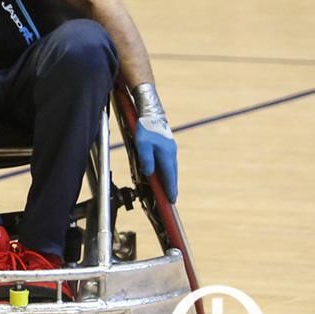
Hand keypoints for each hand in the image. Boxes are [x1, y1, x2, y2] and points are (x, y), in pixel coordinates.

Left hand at [132, 83, 178, 202]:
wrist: (149, 113)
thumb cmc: (145, 127)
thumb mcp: (142, 144)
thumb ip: (146, 159)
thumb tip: (149, 173)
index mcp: (166, 154)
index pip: (169, 176)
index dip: (170, 189)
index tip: (172, 200)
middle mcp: (171, 153)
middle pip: (171, 174)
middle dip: (171, 186)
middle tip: (171, 199)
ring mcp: (170, 149)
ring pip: (170, 168)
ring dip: (168, 179)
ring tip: (167, 190)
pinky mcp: (166, 147)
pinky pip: (167, 163)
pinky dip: (166, 171)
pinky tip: (162, 174)